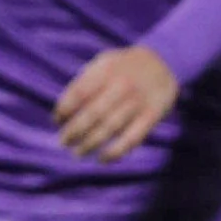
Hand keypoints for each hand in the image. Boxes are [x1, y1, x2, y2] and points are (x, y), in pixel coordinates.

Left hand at [54, 45, 178, 161]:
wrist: (163, 62)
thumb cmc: (123, 67)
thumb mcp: (104, 62)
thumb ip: (85, 81)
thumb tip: (63, 110)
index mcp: (106, 70)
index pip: (79, 93)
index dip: (64, 109)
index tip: (57, 120)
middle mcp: (122, 86)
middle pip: (92, 114)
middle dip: (74, 131)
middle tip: (64, 142)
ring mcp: (138, 102)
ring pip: (110, 129)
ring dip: (90, 144)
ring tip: (78, 152)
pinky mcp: (152, 116)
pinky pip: (132, 139)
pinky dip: (116, 152)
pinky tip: (103, 159)